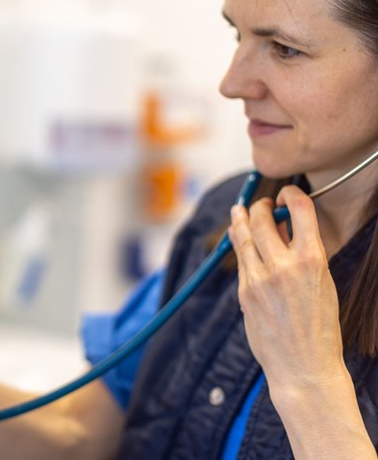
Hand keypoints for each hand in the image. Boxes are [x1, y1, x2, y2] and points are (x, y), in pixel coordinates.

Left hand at [227, 186, 345, 390]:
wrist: (304, 366)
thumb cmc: (319, 327)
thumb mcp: (322, 283)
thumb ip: (303, 254)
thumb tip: (285, 229)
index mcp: (313, 260)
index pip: (300, 209)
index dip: (290, 194)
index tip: (285, 194)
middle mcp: (284, 265)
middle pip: (262, 219)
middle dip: (259, 207)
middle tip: (261, 206)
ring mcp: (259, 278)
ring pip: (243, 236)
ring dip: (240, 219)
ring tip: (239, 210)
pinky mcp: (244, 291)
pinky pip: (240, 260)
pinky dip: (240, 245)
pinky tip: (238, 238)